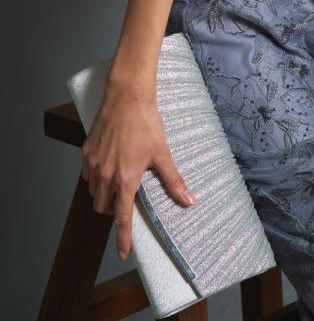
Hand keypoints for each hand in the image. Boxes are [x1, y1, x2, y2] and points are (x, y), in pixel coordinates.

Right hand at [81, 82, 196, 260]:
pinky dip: (95, 178)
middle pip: (103, 208)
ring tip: (118, 181)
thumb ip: (173, 181)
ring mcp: (93, 164)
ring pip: (93, 192)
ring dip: (103, 194)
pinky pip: (87, 175)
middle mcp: (105, 175)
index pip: (122, 217)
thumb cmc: (146, 124)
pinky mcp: (86, 152)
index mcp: (125, 178)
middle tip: (125, 199)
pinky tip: (107, 166)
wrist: (127, 98)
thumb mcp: (162, 153)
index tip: (123, 253)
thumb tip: (189, 201)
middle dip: (112, 210)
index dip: (123, 237)